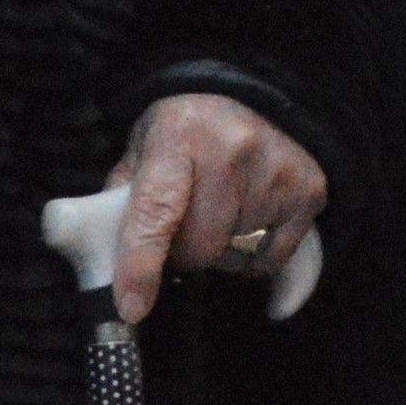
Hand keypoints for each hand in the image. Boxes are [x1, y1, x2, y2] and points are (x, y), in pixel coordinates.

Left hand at [99, 91, 326, 324]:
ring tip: (218, 213)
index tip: (131, 307)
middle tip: (181, 230)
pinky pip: (271, 259)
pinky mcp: (308, 190)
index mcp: (177, 135)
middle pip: (200, 246)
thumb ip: (117, 204)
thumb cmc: (184, 136)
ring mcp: (276, 169)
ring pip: (234, 256)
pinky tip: (249, 221)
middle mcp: (232, 148)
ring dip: (218, 251)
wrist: (252, 97)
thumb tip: (97, 265)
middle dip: (182, 254)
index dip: (140, 264)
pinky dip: (254, 256)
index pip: (156, 212)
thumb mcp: (141, 152)